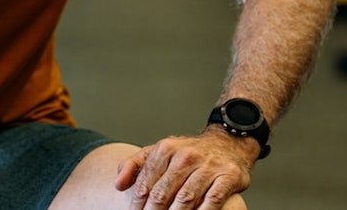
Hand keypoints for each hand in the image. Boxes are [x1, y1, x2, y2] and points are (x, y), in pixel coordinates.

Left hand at [115, 128, 256, 208]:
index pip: (145, 183)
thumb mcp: (159, 152)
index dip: (137, 204)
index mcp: (165, 149)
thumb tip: (118, 185)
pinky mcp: (228, 176)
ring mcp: (208, 166)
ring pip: (185, 199)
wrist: (227, 143)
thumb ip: (135, 165)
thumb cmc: (188, 153)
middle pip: (163, 193)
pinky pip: (212, 200)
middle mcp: (185, 156)